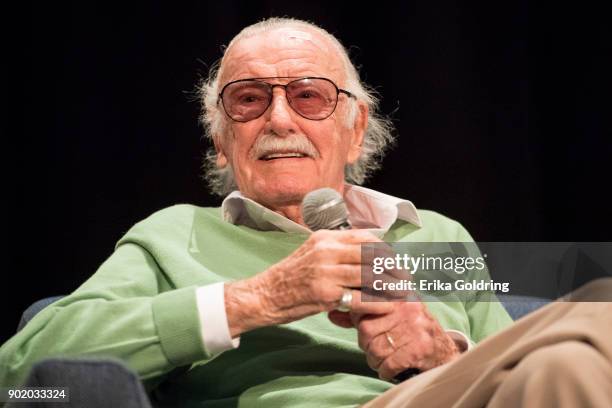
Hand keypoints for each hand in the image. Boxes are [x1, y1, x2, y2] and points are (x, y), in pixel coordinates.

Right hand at [224, 230, 389, 336]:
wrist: (265, 294)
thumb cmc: (291, 275)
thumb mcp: (313, 251)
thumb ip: (337, 248)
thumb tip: (367, 249)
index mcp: (325, 238)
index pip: (365, 237)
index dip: (385, 249)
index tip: (395, 260)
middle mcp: (327, 251)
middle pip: (372, 255)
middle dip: (394, 267)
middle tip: (406, 278)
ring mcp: (326, 272)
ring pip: (370, 276)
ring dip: (390, 286)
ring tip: (402, 292)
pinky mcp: (325, 295)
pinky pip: (360, 298)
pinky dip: (377, 303)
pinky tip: (386, 307)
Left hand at [330, 301, 459, 380]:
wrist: (443, 350)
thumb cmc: (409, 329)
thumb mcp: (386, 315)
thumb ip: (359, 313)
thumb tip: (332, 312)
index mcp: (396, 294)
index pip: (363, 304)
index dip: (359, 319)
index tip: (366, 325)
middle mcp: (406, 307)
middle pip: (365, 329)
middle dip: (367, 343)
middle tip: (377, 347)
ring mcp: (414, 327)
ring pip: (375, 348)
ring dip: (375, 360)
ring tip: (384, 358)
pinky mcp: (419, 348)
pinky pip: (388, 364)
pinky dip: (385, 370)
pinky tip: (391, 368)